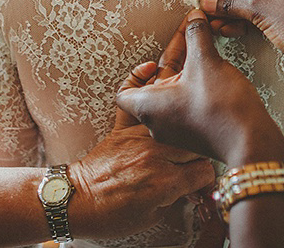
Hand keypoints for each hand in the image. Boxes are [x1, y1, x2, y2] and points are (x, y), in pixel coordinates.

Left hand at [67, 60, 215, 238]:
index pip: (205, 169)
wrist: (77, 203)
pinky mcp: (121, 128)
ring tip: (194, 92)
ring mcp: (139, 137)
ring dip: (182, 104)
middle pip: (194, 139)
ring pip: (169, 111)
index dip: (207, 174)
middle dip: (201, 144)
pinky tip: (149, 67)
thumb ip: (176, 197)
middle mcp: (156, 154)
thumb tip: (192, 187)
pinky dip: (137, 78)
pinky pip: (129, 97)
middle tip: (200, 148)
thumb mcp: (153, 217)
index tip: (202, 175)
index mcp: (167, 181)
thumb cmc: (111, 215)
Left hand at [117, 10, 283, 167]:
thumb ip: (196, 35)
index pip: (124, 93)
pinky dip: (195, 87)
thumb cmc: (221, 111)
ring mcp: (178, 130)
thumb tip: (195, 20)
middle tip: (188, 40)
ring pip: (173, 94)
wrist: (252, 143)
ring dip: (186, 72)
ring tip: (203, 53)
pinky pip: (187, 105)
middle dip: (172, 60)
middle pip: (155, 86)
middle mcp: (159, 122)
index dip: (135, 73)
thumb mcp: (206, 61)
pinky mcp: (196, 133)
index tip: (153, 61)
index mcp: (149, 107)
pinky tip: (213, 73)